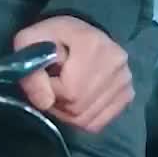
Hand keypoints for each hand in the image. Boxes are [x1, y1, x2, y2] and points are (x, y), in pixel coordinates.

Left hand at [11, 15, 133, 134]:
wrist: (80, 32)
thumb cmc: (52, 36)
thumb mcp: (29, 41)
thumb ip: (30, 69)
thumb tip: (44, 103)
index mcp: (94, 46)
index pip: (68, 90)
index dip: (49, 89)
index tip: (45, 76)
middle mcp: (117, 65)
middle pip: (78, 109)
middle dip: (56, 103)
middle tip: (51, 86)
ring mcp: (125, 82)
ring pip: (86, 120)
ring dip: (66, 113)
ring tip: (63, 92)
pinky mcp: (127, 95)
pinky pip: (97, 123)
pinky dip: (81, 118)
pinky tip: (76, 101)